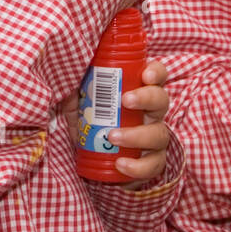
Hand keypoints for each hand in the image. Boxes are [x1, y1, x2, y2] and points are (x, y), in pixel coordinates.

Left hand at [59, 59, 171, 186]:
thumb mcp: (77, 95)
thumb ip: (75, 80)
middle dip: (147, 98)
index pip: (157, 75)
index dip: (157, 72)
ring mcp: (152, 138)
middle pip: (162, 100)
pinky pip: (153, 166)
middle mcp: (150, 113)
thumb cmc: (86, 116)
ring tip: (112, 136)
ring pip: (159, 134)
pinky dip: (138, 167)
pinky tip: (120, 164)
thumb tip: (69, 64)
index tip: (145, 74)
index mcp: (137, 91)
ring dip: (137, 135)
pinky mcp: (148, 163)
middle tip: (125, 100)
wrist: (84, 153)